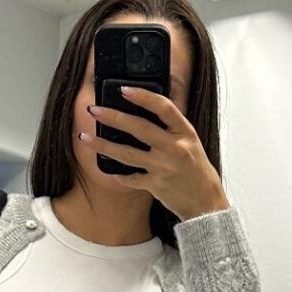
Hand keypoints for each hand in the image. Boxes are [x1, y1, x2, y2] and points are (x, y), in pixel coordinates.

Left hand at [81, 86, 229, 221]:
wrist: (206, 202)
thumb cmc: (196, 170)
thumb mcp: (191, 142)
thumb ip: (171, 128)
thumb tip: (144, 110)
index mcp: (185, 132)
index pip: (163, 107)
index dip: (143, 96)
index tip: (123, 89)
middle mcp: (175, 148)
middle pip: (139, 128)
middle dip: (113, 117)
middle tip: (94, 109)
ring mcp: (164, 167)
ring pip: (127, 153)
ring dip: (103, 145)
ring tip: (85, 137)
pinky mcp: (156, 185)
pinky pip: (130, 178)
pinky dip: (119, 174)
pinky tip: (108, 169)